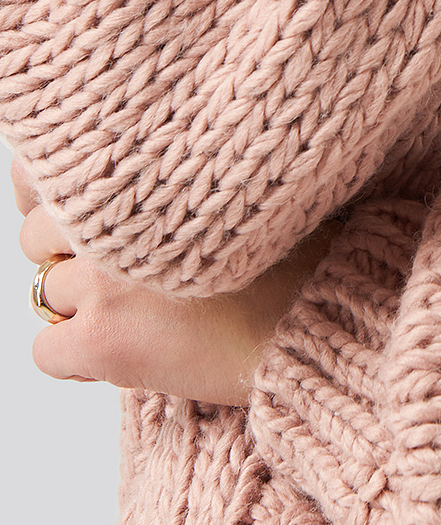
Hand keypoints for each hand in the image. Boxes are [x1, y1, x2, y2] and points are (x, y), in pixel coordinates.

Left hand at [12, 155, 333, 406]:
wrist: (320, 314)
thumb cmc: (292, 246)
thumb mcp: (229, 179)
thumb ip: (167, 172)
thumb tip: (111, 180)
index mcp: (138, 166)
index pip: (42, 171)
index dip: (49, 194)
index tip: (67, 212)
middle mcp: (109, 215)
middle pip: (37, 234)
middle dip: (68, 254)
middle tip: (116, 275)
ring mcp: (101, 279)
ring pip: (44, 293)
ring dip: (76, 305)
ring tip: (132, 315)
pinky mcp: (102, 340)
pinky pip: (46, 352)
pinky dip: (75, 358)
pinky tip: (123, 351)